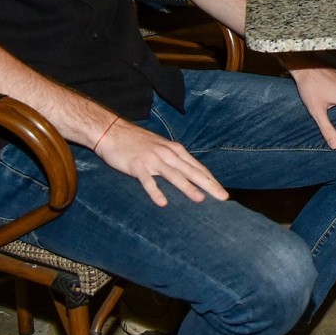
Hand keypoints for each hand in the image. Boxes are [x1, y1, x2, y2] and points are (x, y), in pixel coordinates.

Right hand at [94, 117, 228, 206]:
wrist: (112, 131)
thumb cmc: (138, 142)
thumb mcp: (161, 148)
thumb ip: (174, 160)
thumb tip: (189, 174)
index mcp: (175, 150)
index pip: (198, 167)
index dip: (211, 180)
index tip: (223, 193)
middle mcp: (167, 154)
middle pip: (192, 171)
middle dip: (209, 185)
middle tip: (222, 197)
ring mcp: (152, 159)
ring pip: (174, 175)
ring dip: (188, 187)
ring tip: (200, 199)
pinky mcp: (137, 165)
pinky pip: (148, 180)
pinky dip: (156, 192)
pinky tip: (163, 203)